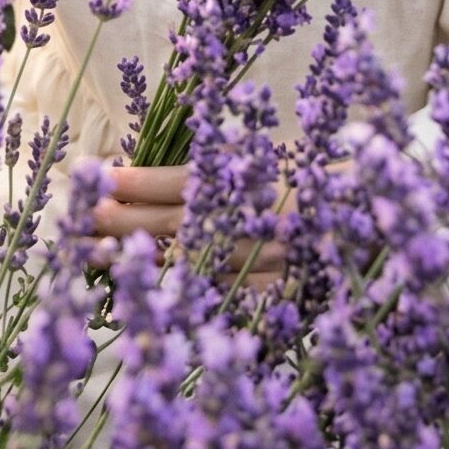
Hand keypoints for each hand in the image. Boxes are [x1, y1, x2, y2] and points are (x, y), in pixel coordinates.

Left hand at [89, 160, 292, 290]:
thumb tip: (145, 171)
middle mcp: (251, 220)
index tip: (96, 173)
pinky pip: (219, 296)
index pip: (180, 181)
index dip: (136, 180)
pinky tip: (148, 285)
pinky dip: (182, 290)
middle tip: (79, 217)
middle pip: (175, 224)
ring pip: (190, 263)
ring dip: (139, 257)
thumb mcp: (258, 152)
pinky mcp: (273, 296)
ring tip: (94, 251)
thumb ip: (212, 160)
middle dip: (122, 220)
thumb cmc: (306, 173)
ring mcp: (262, 262)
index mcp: (248, 180)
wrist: (368, 214)